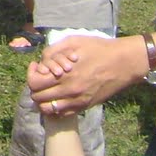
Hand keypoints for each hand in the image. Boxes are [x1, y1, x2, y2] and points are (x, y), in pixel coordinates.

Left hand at [28, 35, 144, 114]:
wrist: (124, 62)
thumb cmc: (99, 48)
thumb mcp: (73, 42)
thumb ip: (53, 52)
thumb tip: (42, 62)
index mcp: (64, 75)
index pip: (34, 83)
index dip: (31, 74)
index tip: (36, 67)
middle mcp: (69, 92)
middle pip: (38, 98)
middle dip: (35, 87)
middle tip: (41, 77)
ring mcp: (78, 101)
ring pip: (49, 109)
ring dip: (44, 99)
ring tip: (48, 87)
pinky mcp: (86, 106)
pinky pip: (63, 113)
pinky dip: (56, 107)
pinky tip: (59, 94)